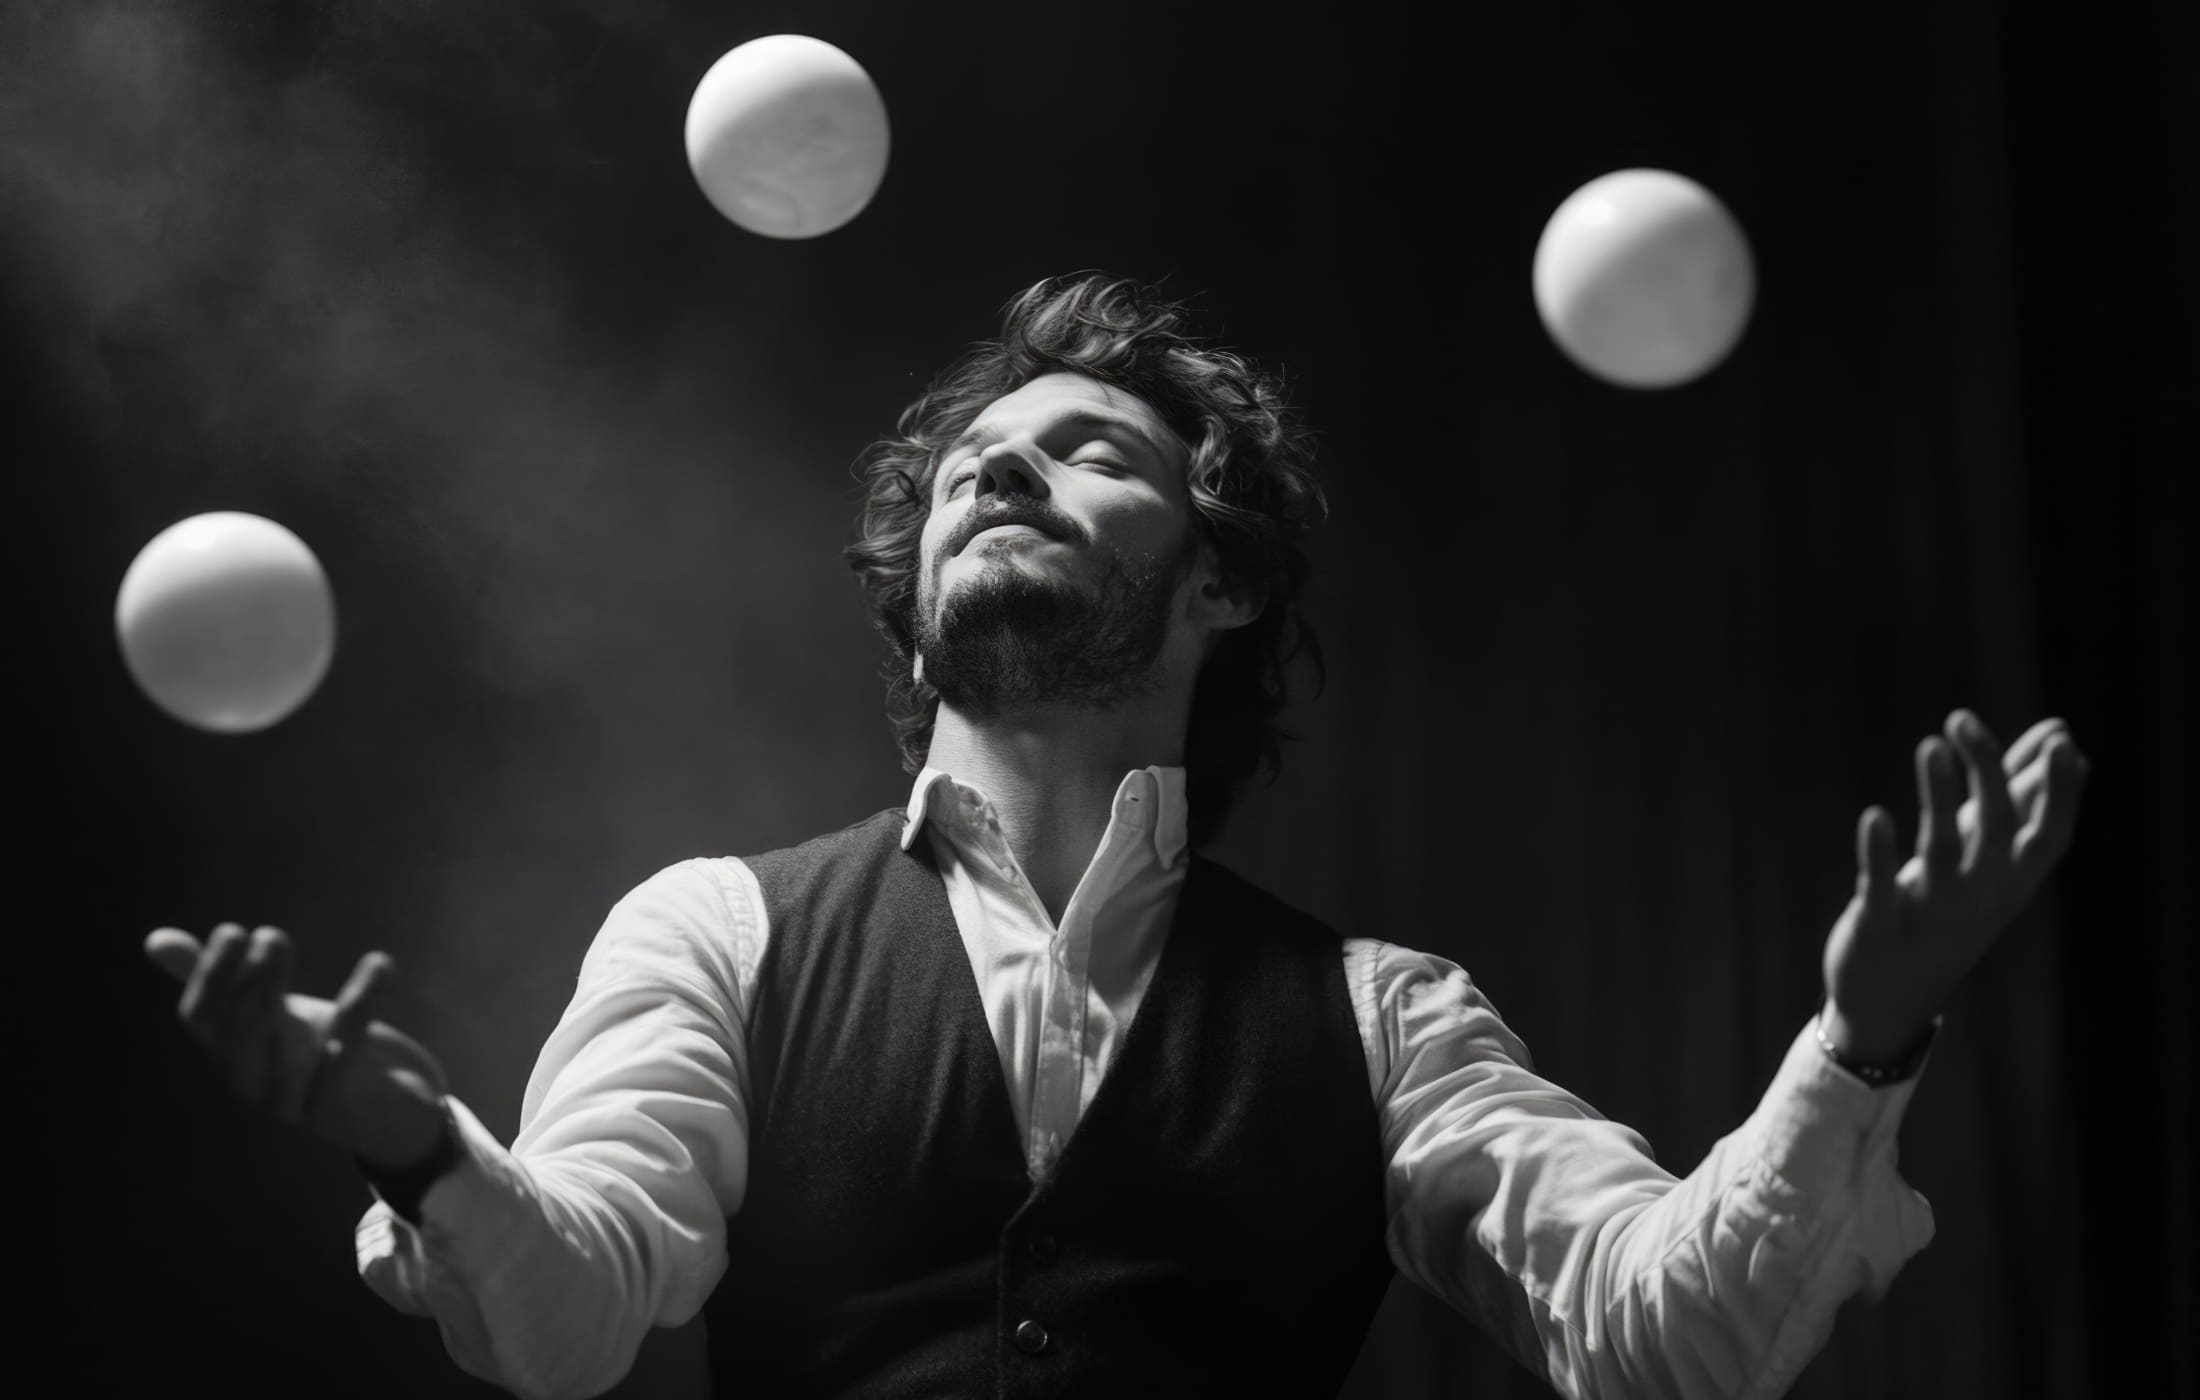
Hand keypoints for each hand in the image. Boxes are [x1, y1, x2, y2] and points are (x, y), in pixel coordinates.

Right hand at [145, 924, 452, 1169]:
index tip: (232, 931)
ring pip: (290, 1058)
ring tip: (313, 951)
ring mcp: (290, 1111)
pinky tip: (378, 967)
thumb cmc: (317, 1056)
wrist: (389, 1115)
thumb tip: (155, 940)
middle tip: (273, 937)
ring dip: (307, 1003)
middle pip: (240, 1037)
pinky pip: (340, 1074)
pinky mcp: (338, 1121)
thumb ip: (218, 979)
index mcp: (231, 1056)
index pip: (201, 1019)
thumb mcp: (271, 1014)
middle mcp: (252, 1087)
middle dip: (255, 985)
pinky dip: (358, 1018)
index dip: (209, 977)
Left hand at [1820, 711, 2089, 1063]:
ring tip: (1931, 745)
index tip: (2064, 741)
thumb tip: (2067, 743)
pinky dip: (1876, 855)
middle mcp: (1979, 897)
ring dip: (1937, 796)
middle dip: (1988, 773)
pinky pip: (1880, 890)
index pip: (2050, 835)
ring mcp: (1930, 913)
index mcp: (2011, 882)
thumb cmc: (1946, 912)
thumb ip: (2021, 801)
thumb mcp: (1988, 861)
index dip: (2060, 792)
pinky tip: (1875, 817)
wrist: (1891, 1003)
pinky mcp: (1880, 928)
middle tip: (1964, 720)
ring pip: (1940, 851)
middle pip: (1997, 830)